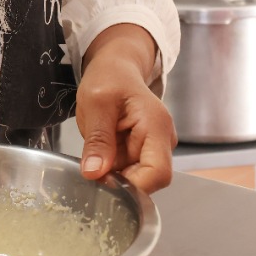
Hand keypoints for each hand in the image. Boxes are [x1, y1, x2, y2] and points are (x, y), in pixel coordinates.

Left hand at [75, 25, 175, 192]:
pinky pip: (129, 172)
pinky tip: (101, 156)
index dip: (132, 186)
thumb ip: (97, 140)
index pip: (157, 173)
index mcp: (156, 126)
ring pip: (136, 179)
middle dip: (119, 181)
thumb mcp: (96, 104)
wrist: (115, 70)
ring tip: (95, 155)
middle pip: (148, 180)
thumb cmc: (109, 78)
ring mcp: (154, 148)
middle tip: (93, 168)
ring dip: (114, 174)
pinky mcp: (143, 153)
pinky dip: (113, 170)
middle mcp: (162, 140)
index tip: (103, 181)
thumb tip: (94, 173)